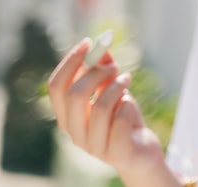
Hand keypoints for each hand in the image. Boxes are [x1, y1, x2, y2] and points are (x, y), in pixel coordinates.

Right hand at [47, 39, 176, 185]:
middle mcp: (75, 133)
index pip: (56, 87)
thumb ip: (103, 68)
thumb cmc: (122, 117)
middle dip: (96, 73)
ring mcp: (94, 146)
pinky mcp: (116, 153)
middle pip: (74, 95)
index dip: (70, 62)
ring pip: (100, 107)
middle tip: (115, 66)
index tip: (88, 43)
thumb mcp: (111, 90)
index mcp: (67, 116)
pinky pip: (120, 121)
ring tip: (127, 80)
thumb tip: (100, 43)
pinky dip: (128, 105)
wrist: (141, 150)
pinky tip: (131, 105)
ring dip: (117, 87)